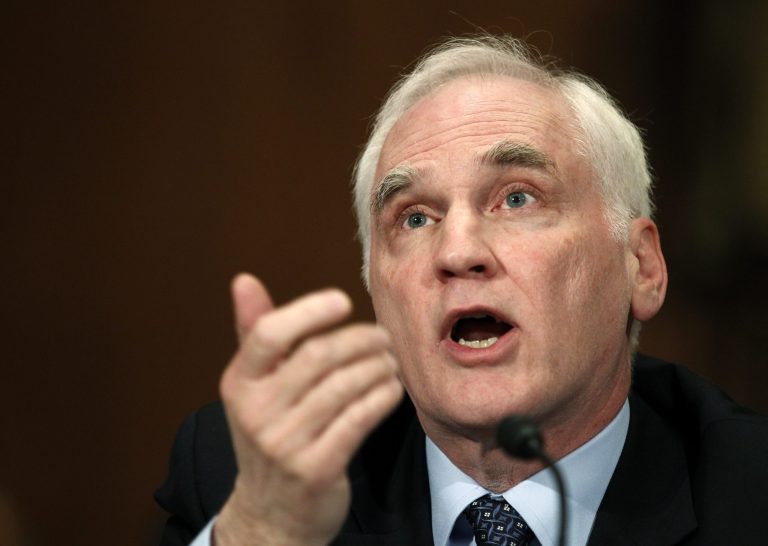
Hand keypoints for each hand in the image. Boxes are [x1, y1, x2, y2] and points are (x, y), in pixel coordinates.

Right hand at [215, 274, 402, 545]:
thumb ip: (254, 333)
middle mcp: (256, 413)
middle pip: (317, 356)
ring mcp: (285, 444)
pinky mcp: (317, 468)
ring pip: (345, 386)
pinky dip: (383, 396)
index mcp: (239, 384)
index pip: (269, 334)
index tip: (342, 300)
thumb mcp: (254, 387)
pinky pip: (360, 419)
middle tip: (382, 336)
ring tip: (389, 360)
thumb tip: (243, 280)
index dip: (309, 310)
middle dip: (360, 339)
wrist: (271, 514)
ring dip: (377, 366)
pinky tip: (391, 388)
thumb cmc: (270, 435)